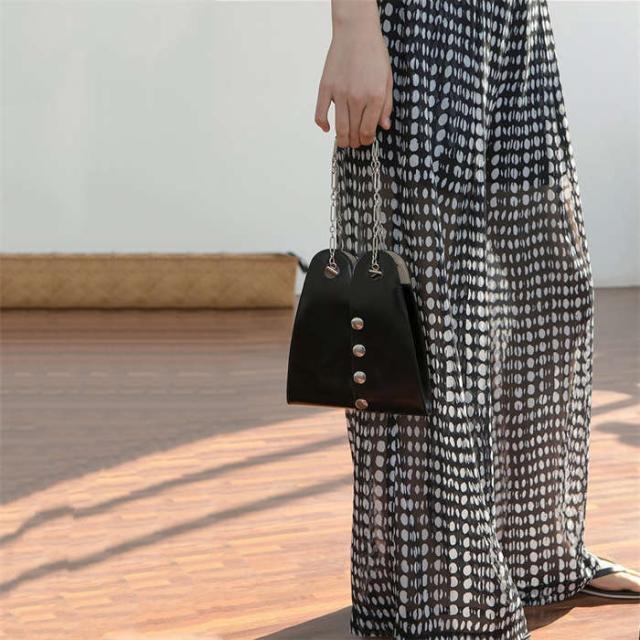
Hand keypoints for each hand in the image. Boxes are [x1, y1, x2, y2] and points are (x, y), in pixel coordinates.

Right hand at [314, 3, 392, 148]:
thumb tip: (384, 126)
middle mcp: (357, 98)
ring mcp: (339, 94)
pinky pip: (320, 113)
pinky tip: (327, 128)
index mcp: (375, 97)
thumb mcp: (388, 79)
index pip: (369, 130)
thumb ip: (386, 105)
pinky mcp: (326, 87)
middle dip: (356, 142)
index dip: (367, 140)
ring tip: (344, 141)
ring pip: (339, 127)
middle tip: (356, 143)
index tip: (366, 141)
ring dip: (342, 139)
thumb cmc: (374, 54)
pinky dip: (322, 124)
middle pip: (354, 132)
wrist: (355, 32)